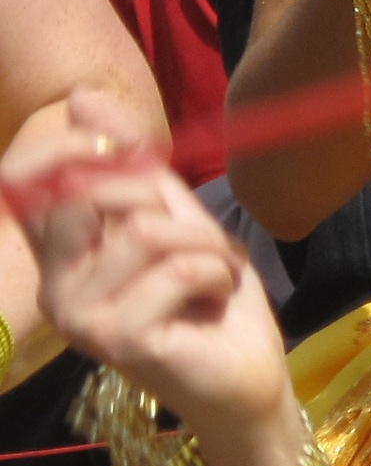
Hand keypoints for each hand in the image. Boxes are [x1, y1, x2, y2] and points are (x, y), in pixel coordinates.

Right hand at [1, 89, 296, 465]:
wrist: (247, 370)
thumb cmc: (207, 293)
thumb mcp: (171, 211)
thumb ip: (129, 162)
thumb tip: (79, 96)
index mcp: (59, 254)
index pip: (27, 180)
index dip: (74, 147)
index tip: (132, 158)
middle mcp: (54, 287)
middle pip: (85, 192)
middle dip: (156, 196)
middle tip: (195, 236)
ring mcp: (80, 318)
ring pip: (144, 229)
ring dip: (203, 242)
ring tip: (215, 271)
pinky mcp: (119, 340)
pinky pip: (175, 266)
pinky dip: (214, 271)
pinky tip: (215, 299)